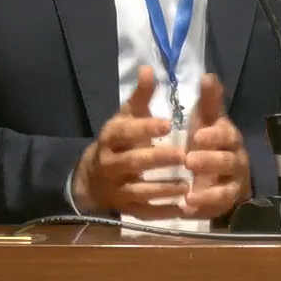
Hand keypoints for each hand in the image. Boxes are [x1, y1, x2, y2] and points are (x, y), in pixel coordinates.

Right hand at [72, 66, 191, 217]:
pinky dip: (164, 212)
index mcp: (111, 138)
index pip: (126, 132)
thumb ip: (141, 96)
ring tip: (187, 184)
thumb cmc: (118, 141)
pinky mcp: (127, 209)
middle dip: (158, 160)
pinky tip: (183, 208)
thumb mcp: (126, 116)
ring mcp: (118, 189)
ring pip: (140, 191)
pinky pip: (145, 213)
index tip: (169, 124)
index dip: (146, 129)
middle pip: (134, 162)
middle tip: (184, 155)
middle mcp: (111, 164)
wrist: (93, 178)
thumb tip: (149, 68)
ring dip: (163, 189)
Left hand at [179, 73, 251, 218]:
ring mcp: (232, 184)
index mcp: (230, 138)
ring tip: (188, 196)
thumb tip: (208, 75)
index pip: (228, 135)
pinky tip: (186, 210)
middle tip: (189, 161)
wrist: (210, 167)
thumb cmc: (205, 138)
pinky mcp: (224, 203)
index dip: (215, 136)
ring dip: (208, 193)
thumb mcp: (204, 118)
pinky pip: (217, 209)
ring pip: (226, 190)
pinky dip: (203, 210)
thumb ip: (208, 100)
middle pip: (229, 162)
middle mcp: (236, 161)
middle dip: (210, 162)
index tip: (197, 135)